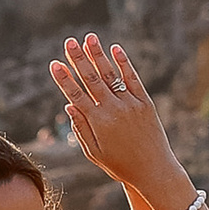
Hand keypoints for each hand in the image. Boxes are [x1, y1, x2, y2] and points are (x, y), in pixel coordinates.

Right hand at [48, 35, 185, 207]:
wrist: (154, 171)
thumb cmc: (121, 165)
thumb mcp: (95, 153)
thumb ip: (81, 129)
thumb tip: (69, 106)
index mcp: (98, 123)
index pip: (76, 95)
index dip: (64, 79)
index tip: (54, 64)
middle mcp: (113, 110)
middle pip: (91, 79)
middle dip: (78, 59)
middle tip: (68, 42)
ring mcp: (130, 104)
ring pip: (111, 75)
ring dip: (98, 55)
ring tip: (89, 38)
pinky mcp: (145, 103)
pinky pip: (132, 79)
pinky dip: (124, 63)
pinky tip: (115, 49)